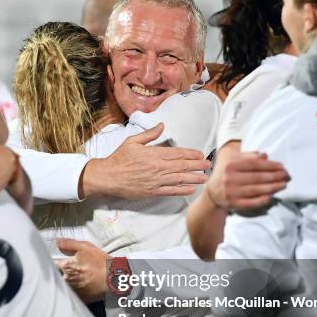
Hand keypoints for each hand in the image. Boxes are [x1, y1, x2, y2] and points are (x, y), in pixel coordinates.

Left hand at [56, 238, 109, 302]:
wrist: (115, 277)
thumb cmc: (101, 262)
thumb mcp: (86, 247)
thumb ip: (69, 244)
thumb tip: (56, 242)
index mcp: (66, 267)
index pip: (53, 265)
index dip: (56, 262)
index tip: (59, 261)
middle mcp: (67, 280)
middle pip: (58, 276)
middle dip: (61, 273)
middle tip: (73, 269)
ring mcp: (73, 291)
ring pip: (65, 286)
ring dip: (69, 282)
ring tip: (79, 277)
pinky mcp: (81, 298)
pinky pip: (74, 295)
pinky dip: (76, 291)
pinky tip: (83, 286)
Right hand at [82, 123, 209, 198]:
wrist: (108, 176)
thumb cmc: (119, 158)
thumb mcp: (133, 141)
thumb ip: (149, 134)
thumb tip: (162, 125)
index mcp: (154, 154)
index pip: (177, 153)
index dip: (191, 154)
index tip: (201, 154)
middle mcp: (158, 167)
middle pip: (182, 166)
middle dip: (197, 166)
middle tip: (208, 165)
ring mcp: (156, 181)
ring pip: (179, 179)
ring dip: (194, 178)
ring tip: (204, 178)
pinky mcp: (152, 191)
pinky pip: (170, 191)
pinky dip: (182, 190)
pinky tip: (191, 189)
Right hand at [207, 151, 289, 209]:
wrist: (212, 192)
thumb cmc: (227, 172)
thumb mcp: (234, 159)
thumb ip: (249, 156)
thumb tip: (265, 156)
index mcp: (231, 165)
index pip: (255, 164)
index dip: (270, 165)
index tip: (282, 167)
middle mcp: (230, 178)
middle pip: (257, 177)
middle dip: (275, 176)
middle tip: (287, 176)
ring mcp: (231, 192)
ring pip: (256, 190)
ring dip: (272, 187)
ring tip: (284, 185)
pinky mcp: (233, 203)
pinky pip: (251, 202)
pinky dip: (262, 200)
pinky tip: (271, 196)